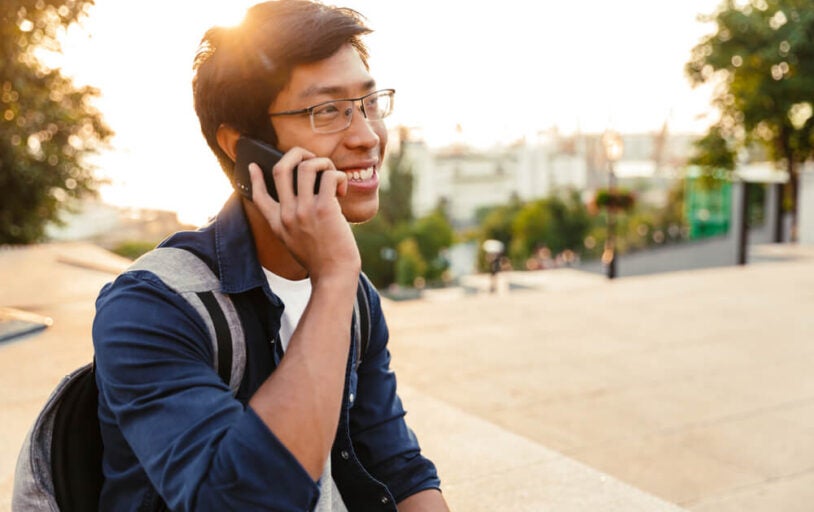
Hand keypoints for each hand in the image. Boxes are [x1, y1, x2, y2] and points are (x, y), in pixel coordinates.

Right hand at [248, 147, 360, 282]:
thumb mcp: (295, 242)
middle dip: (297, 153)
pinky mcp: (325, 209)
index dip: (254, 178)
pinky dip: (338, 176)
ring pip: (307, 166)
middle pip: (281, 169)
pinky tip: (342, 189)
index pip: (258, 196)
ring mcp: (304, 211)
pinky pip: (329, 176)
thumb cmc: (321, 258)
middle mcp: (287, 214)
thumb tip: (300, 197)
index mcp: (277, 223)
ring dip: (323, 163)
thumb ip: (291, 222)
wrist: (334, 275)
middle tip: (311, 157)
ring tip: (332, 175)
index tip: (254, 165)